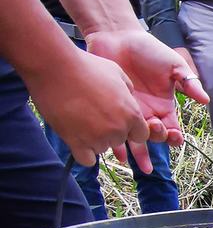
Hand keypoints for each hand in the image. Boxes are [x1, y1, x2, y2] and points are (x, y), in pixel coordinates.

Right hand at [24, 48, 147, 167]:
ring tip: (79, 120)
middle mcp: (118, 129)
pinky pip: (86, 160)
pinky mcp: (76, 143)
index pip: (141, 135)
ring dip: (93, 140)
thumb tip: (130, 102)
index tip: (117, 121)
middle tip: (92, 116)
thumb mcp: (118, 74)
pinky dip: (82, 153)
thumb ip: (129, 92)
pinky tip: (76, 139)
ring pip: (101, 149)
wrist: (56, 68)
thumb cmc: (86, 67)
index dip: (130, 129)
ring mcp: (98, 138)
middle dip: (109, 132)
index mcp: (132, 114)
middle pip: (119, 142)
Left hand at [84, 29, 209, 157]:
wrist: (117, 38)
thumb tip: (206, 100)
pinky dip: (115, 147)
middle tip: (153, 127)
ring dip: (138, 154)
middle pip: (154, 137)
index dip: (175, 136)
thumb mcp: (173, 65)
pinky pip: (113, 132)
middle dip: (156, 138)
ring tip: (138, 165)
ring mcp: (128, 113)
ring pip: (134, 141)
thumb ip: (189, 82)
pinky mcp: (110, 110)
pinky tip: (116, 156)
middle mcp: (148, 113)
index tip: (175, 134)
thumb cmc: (148, 49)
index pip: (172, 128)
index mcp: (164, 106)